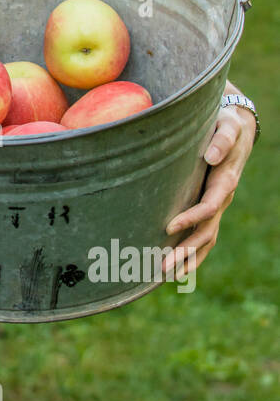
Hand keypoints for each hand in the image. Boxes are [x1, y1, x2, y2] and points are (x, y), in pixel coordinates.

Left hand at [162, 101, 256, 280]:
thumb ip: (222, 140)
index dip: (191, 218)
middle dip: (186, 250)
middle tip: (163, 266)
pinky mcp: (211, 208)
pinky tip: (176, 267)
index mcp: (225, 181)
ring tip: (166, 275)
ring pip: (207, 239)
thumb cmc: (226, 125)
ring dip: (188, 259)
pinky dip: (193, 254)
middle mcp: (223, 198)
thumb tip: (211, 156)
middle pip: (207, 231)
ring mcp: (218, 206)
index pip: (209, 206)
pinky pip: (204, 235)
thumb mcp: (227, 127)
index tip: (169, 227)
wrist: (237, 130)